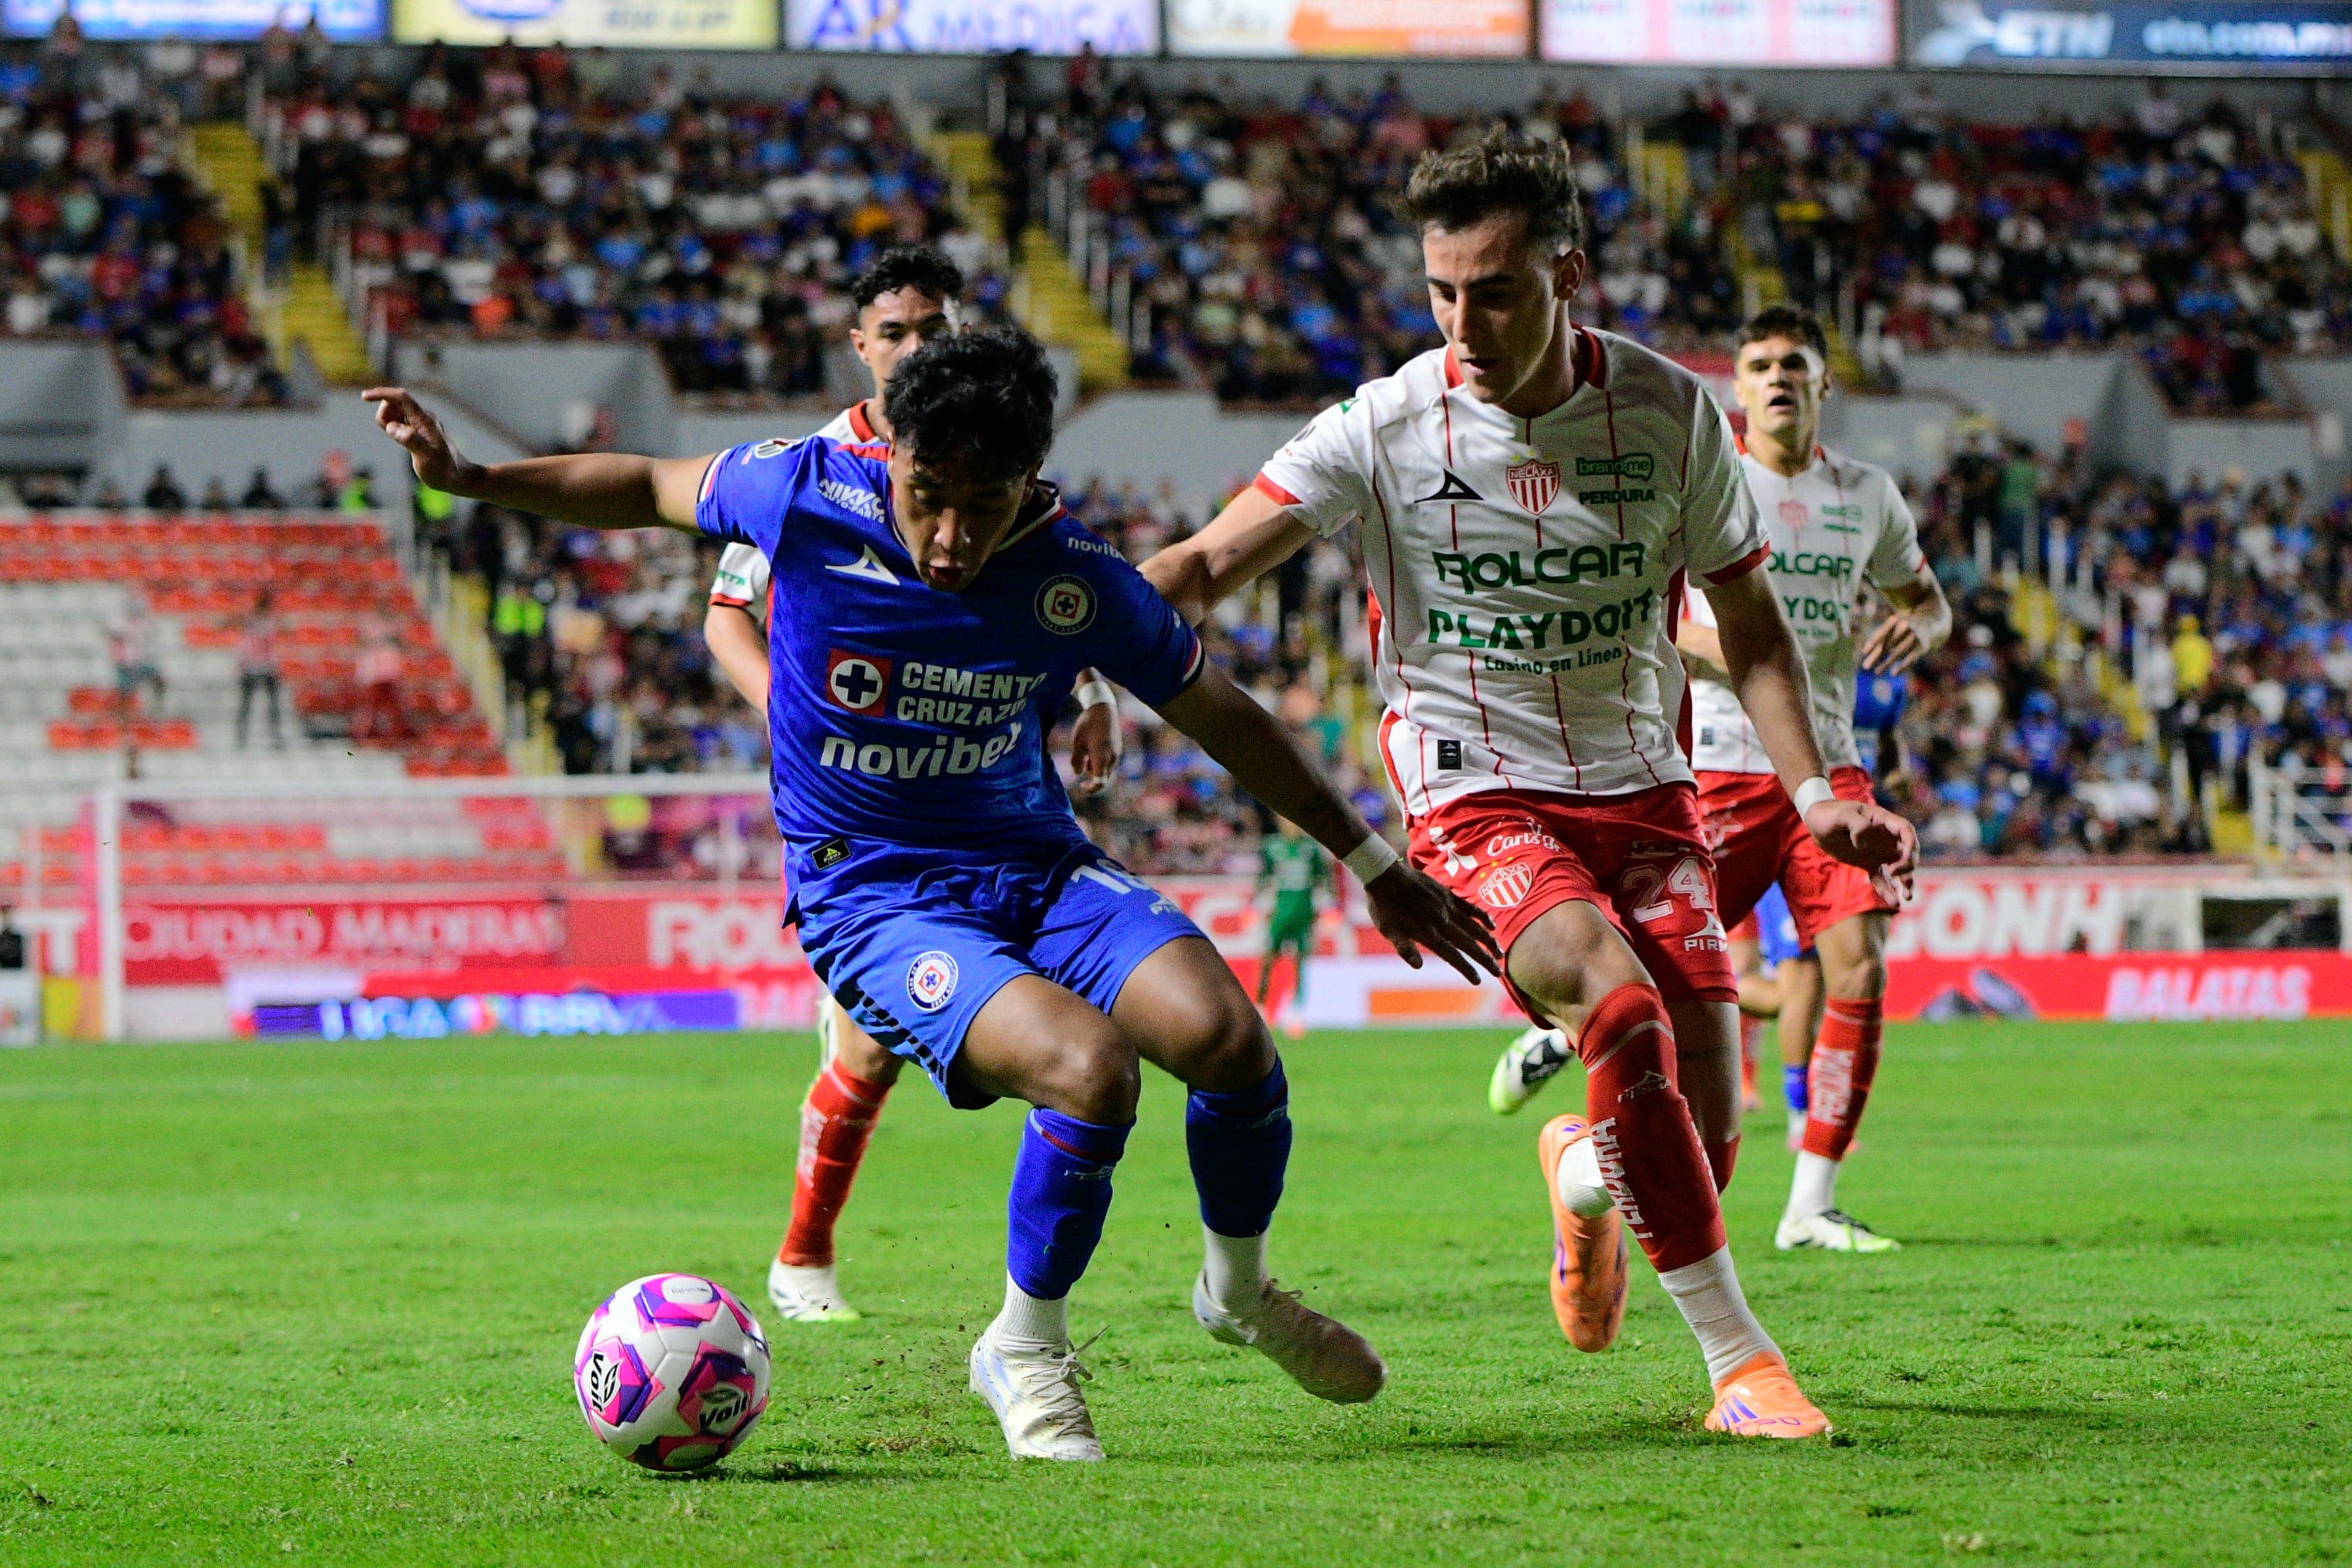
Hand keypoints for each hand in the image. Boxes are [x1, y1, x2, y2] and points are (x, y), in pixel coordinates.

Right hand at [361, 386, 467, 492]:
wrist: (457, 477)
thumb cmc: (443, 470)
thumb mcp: (426, 457)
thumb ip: (411, 441)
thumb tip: (393, 428)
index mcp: (424, 420)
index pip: (401, 397)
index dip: (382, 394)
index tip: (364, 397)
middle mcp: (423, 417)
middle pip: (394, 402)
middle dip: (384, 414)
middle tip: (393, 436)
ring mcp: (421, 423)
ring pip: (395, 412)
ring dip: (388, 422)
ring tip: (401, 442)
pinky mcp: (419, 431)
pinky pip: (399, 421)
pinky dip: (393, 427)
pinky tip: (402, 441)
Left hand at [1068, 699, 1120, 796]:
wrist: (1103, 709)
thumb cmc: (1087, 725)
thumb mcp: (1077, 743)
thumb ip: (1076, 761)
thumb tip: (1078, 774)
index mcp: (1101, 759)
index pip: (1099, 782)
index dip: (1091, 789)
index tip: (1082, 786)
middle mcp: (1112, 759)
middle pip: (1104, 778)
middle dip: (1093, 779)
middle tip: (1082, 774)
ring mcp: (1117, 754)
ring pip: (1107, 770)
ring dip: (1097, 769)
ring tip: (1086, 756)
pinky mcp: (1118, 749)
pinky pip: (1110, 762)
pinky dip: (1101, 763)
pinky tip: (1093, 751)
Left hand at [1362, 862, 1501, 983]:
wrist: (1386, 875)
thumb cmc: (1384, 907)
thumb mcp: (1388, 931)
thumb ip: (1404, 948)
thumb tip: (1418, 966)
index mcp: (1428, 934)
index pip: (1452, 956)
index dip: (1466, 969)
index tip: (1478, 980)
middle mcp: (1442, 921)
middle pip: (1469, 944)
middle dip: (1485, 959)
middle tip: (1498, 972)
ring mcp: (1447, 907)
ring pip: (1474, 927)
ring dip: (1489, 941)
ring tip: (1500, 953)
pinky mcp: (1447, 894)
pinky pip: (1469, 907)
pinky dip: (1482, 916)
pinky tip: (1491, 925)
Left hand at [1803, 797, 1917, 904]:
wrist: (1818, 823)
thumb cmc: (1831, 814)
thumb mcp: (1842, 816)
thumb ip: (1857, 825)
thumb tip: (1864, 843)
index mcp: (1883, 822)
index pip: (1906, 832)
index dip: (1911, 846)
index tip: (1905, 859)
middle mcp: (1886, 838)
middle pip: (1907, 853)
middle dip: (1907, 866)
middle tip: (1893, 874)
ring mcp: (1879, 852)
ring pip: (1899, 869)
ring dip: (1906, 882)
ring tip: (1907, 898)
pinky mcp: (1869, 864)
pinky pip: (1882, 879)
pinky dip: (1887, 891)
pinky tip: (1894, 903)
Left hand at [1858, 613, 1926, 673]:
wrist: (1930, 621)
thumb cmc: (1902, 627)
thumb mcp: (1891, 629)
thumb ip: (1880, 640)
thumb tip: (1865, 653)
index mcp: (1896, 619)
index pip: (1883, 630)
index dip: (1874, 640)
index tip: (1864, 651)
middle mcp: (1906, 626)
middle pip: (1890, 642)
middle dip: (1877, 655)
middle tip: (1865, 666)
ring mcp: (1916, 636)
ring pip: (1899, 651)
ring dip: (1887, 663)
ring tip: (1876, 672)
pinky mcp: (1923, 646)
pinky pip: (1911, 657)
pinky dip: (1903, 666)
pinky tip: (1893, 673)